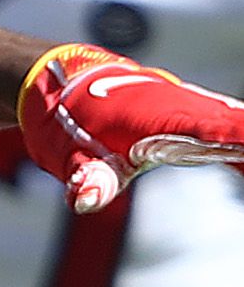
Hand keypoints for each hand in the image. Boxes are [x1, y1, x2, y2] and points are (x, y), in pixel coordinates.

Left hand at [19, 44, 243, 212]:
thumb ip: (87, 179)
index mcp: (168, 118)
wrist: (61, 86)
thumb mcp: (72, 156)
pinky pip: (236, 132)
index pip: (223, 130)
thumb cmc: (68, 123)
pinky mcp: (197, 119)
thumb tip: (86, 201)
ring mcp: (197, 111)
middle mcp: (191, 110)